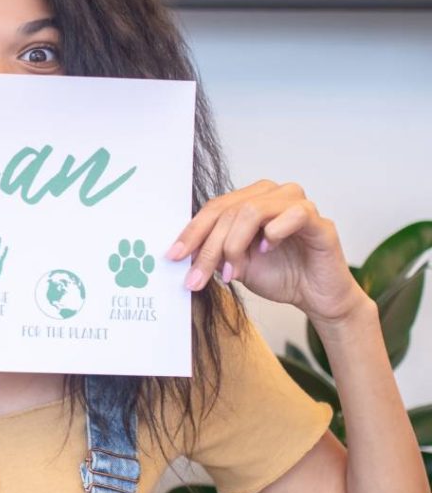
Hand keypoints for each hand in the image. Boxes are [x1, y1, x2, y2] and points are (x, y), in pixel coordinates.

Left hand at [164, 179, 368, 324]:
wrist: (315, 297)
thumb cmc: (279, 275)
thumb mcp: (235, 264)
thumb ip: (214, 252)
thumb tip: (183, 253)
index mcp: (251, 200)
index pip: (214, 209)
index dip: (192, 232)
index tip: (173, 256)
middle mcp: (272, 195)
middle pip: (228, 211)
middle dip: (209, 247)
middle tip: (197, 277)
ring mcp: (296, 204)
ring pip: (252, 210)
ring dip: (235, 245)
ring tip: (233, 273)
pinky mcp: (318, 220)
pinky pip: (293, 214)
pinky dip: (274, 232)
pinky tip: (267, 249)